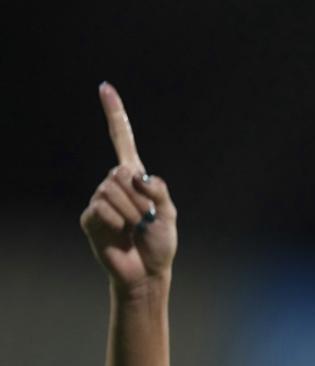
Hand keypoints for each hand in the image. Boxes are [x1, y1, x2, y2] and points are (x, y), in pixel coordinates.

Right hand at [80, 82, 177, 293]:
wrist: (147, 272)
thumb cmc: (160, 243)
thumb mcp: (169, 213)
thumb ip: (158, 190)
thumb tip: (137, 177)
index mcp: (135, 178)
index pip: (122, 140)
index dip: (115, 115)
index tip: (105, 87)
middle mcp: (114, 184)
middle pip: (120, 173)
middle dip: (139, 199)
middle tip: (146, 220)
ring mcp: (99, 200)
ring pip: (111, 191)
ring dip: (130, 212)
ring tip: (134, 229)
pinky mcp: (89, 218)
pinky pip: (101, 208)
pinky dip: (117, 221)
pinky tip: (120, 233)